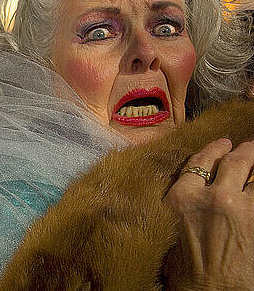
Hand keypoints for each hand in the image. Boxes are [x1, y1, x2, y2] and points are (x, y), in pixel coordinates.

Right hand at [164, 138, 253, 290]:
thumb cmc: (186, 270)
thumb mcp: (169, 229)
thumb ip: (181, 205)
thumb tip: (190, 193)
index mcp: (181, 198)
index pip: (199, 162)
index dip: (212, 149)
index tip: (220, 144)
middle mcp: (211, 196)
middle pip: (231, 161)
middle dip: (242, 151)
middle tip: (246, 147)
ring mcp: (239, 207)